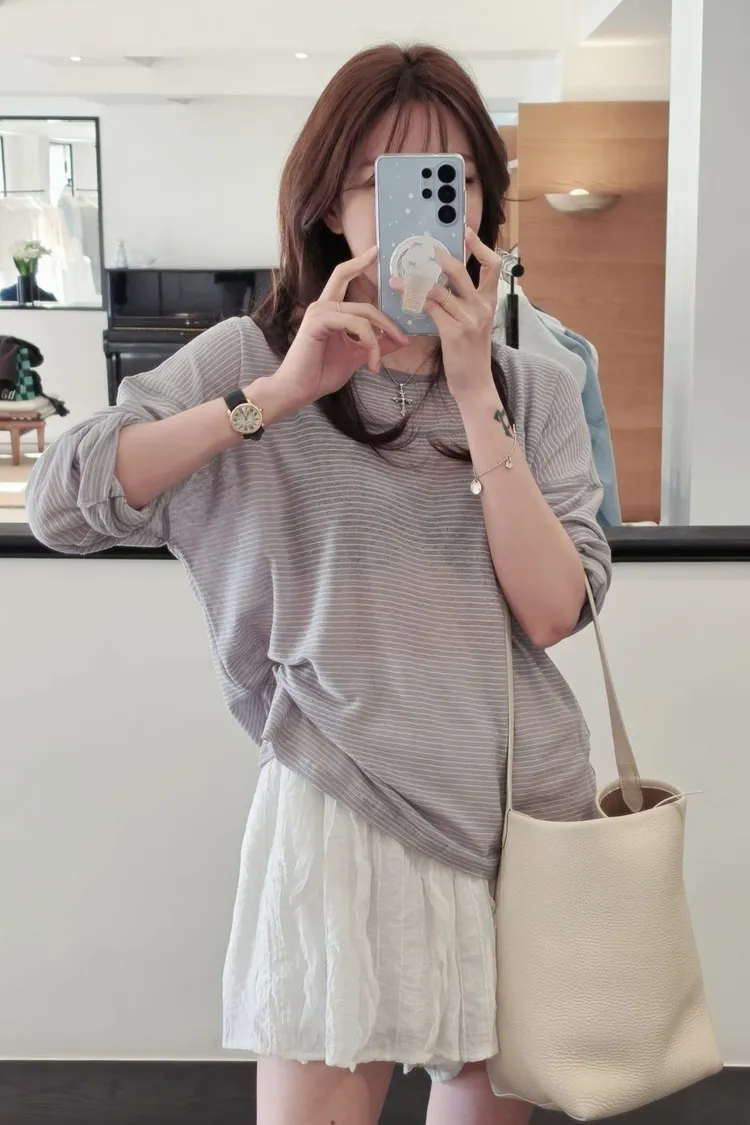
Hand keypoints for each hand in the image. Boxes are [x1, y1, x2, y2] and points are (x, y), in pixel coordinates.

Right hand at [272, 246, 407, 411]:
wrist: (299, 390)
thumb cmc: (321, 373)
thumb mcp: (356, 356)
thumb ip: (376, 344)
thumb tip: (400, 339)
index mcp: (329, 310)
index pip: (343, 277)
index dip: (359, 263)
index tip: (376, 250)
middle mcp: (323, 306)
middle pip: (365, 304)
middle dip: (388, 322)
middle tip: (404, 340)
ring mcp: (319, 312)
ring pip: (363, 315)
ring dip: (380, 338)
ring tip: (379, 363)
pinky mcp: (318, 322)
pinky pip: (355, 325)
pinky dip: (369, 343)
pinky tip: (371, 363)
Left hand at [391, 228, 500, 404]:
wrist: (475, 384)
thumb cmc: (469, 355)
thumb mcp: (474, 325)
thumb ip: (463, 304)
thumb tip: (440, 285)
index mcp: (489, 302)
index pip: (493, 266)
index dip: (480, 246)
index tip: (466, 232)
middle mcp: (481, 307)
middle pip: (460, 271)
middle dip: (439, 256)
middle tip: (423, 247)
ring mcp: (469, 319)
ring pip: (440, 289)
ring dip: (416, 281)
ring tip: (398, 276)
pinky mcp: (454, 332)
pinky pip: (431, 308)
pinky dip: (415, 299)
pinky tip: (402, 296)